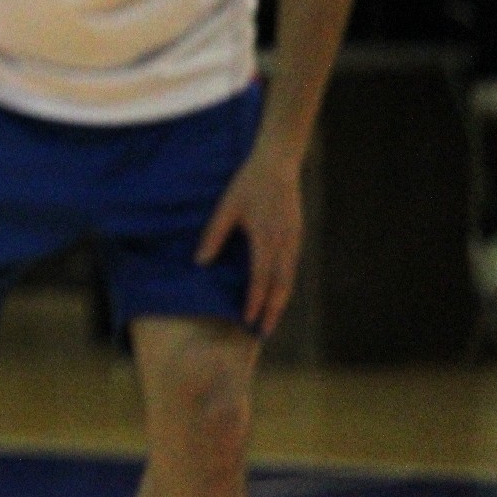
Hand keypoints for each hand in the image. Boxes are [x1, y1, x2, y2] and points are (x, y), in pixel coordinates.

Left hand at [195, 146, 302, 335]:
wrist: (278, 163)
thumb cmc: (248, 183)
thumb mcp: (226, 207)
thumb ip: (214, 236)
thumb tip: (200, 263)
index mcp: (266, 237)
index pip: (261, 278)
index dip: (255, 301)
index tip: (248, 320)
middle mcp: (285, 243)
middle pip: (281, 286)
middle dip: (273, 311)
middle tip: (263, 333)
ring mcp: (294, 240)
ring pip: (290, 278)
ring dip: (281, 301)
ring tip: (270, 319)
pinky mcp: (297, 235)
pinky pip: (292, 267)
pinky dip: (285, 285)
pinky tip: (277, 294)